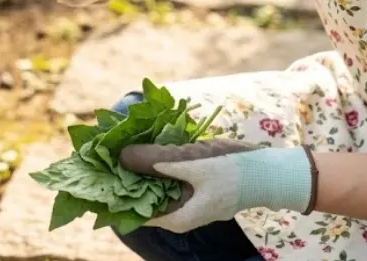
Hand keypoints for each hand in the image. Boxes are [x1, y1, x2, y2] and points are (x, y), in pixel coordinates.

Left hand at [119, 139, 315, 232]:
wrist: (270, 173)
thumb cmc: (233, 172)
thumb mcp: (192, 163)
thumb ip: (157, 161)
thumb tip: (122, 157)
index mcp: (178, 218)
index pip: (135, 214)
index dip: (114, 198)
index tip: (95, 179)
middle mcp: (181, 214)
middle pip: (143, 201)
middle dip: (124, 181)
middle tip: (103, 158)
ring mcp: (189, 202)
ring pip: (155, 189)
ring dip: (139, 172)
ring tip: (119, 150)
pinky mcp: (195, 190)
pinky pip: (168, 181)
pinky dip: (157, 168)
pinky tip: (146, 149)